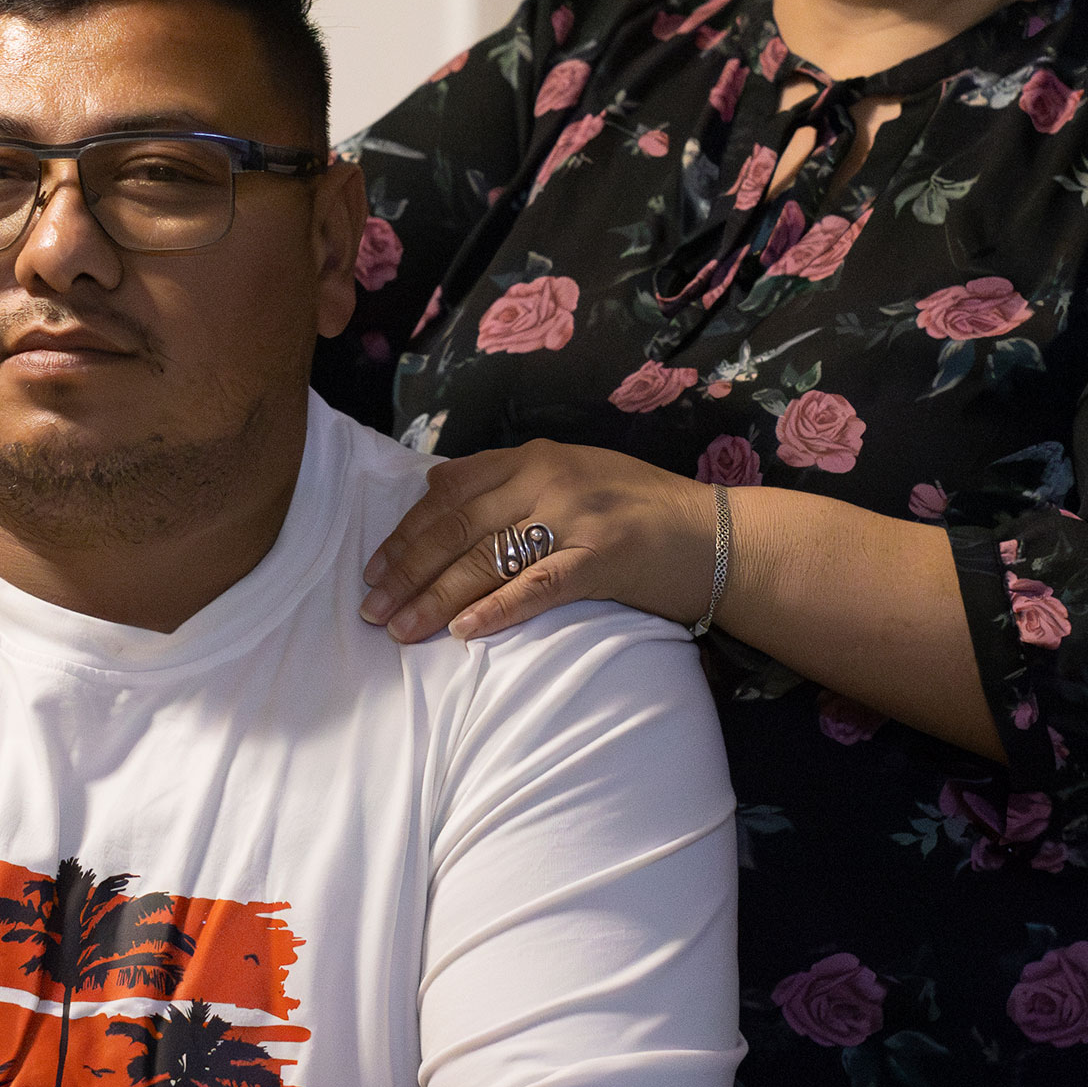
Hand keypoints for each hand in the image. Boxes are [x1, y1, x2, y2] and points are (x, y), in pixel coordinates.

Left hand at [358, 440, 723, 645]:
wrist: (717, 535)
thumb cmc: (641, 508)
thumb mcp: (572, 472)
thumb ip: (510, 478)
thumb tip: (439, 490)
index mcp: (534, 455)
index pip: (450, 492)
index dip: (406, 532)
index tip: (375, 567)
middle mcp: (548, 478)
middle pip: (456, 528)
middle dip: (406, 571)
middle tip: (371, 608)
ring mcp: (576, 517)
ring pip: (485, 560)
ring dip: (435, 598)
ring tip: (400, 629)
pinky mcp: (603, 558)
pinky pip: (537, 586)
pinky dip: (496, 610)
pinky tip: (463, 631)